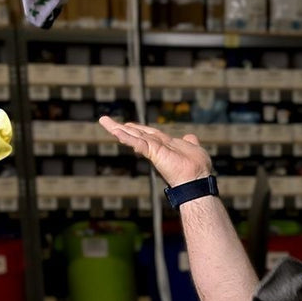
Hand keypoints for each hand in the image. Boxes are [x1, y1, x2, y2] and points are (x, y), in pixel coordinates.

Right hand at [98, 116, 213, 187]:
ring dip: (119, 130)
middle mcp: (157, 146)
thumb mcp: (193, 148)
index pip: (148, 133)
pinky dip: (128, 137)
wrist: (197, 179)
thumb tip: (190, 136)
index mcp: (165, 144)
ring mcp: (154, 150)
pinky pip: (138, 143)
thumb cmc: (197, 168)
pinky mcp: (154, 153)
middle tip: (104, 121)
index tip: (127, 124)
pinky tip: (116, 132)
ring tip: (105, 122)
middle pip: (136, 133)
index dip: (137, 128)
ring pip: (134, 137)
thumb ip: (190, 142)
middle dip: (121, 127)